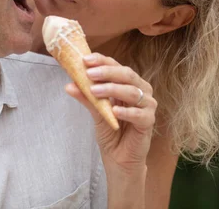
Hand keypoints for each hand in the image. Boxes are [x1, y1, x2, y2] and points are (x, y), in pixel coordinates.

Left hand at [66, 53, 155, 173]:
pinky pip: (139, 114)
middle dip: (107, 72)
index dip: (102, 61)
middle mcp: (140, 90)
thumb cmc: (110, 131)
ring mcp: (147, 105)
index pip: (116, 66)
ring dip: (112, 89)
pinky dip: (126, 111)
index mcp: (128, 83)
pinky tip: (114, 111)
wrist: (119, 158)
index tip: (85, 60)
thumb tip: (69, 84)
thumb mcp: (95, 112)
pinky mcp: (149, 122)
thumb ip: (86, 98)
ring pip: (132, 92)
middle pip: (126, 75)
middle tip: (89, 74)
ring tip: (95, 91)